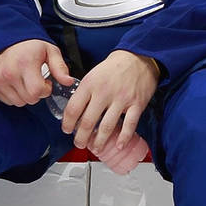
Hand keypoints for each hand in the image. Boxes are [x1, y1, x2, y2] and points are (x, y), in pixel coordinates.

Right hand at [0, 38, 72, 106]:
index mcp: (25, 63)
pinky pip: (8, 101)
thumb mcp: (49, 51)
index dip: (45, 89)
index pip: (37, 91)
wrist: (3, 40)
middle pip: (29, 99)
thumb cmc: (29, 46)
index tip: (45, 81)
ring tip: (25, 81)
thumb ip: (60, 67)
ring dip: (25, 95)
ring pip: (19, 102)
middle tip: (36, 81)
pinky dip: (14, 95)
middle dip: (37, 93)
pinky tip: (15, 83)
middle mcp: (9, 72)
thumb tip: (69, 82)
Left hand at [62, 51, 159, 167]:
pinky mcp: (136, 104)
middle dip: (81, 137)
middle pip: (88, 121)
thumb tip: (76, 110)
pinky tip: (119, 145)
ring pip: (107, 126)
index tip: (67, 129)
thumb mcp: (93, 73)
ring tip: (95, 147)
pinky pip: (129, 125)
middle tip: (79, 143)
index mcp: (91, 84)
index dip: (68, 123)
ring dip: (99, 141)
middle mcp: (104, 92)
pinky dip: (123, 137)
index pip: (74, 109)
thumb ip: (85, 91)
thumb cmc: (115, 66)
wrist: (139, 57)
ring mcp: (121, 99)